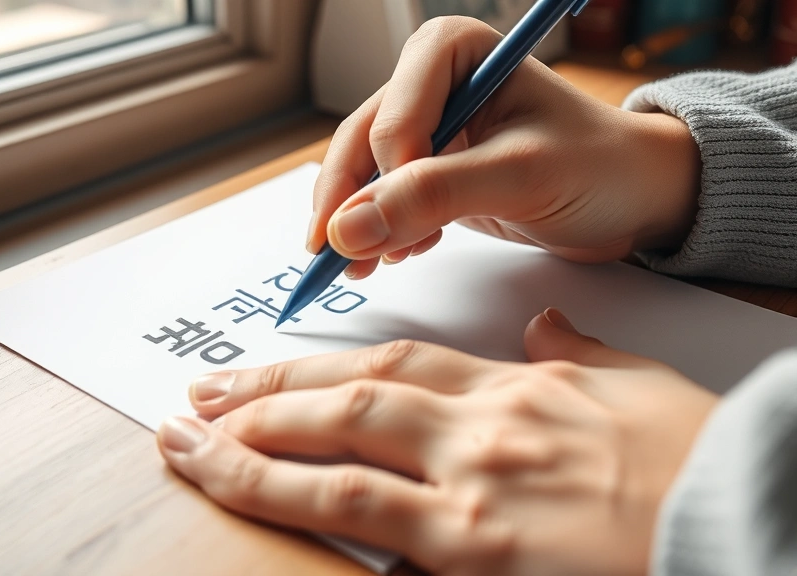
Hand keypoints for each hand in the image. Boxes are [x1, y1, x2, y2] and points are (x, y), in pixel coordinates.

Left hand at [157, 309, 717, 574]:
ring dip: (252, 445)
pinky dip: (300, 504)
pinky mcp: (477, 551)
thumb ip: (575, 355)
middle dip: (263, 396)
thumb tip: (542, 329)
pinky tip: (249, 493)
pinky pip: (369, 523)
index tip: (262, 373)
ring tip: (188, 442)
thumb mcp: (637, 389)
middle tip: (197, 399)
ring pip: (340, 449)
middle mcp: (483, 426)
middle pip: (348, 394)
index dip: (316, 366)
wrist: (749, 520)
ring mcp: (475, 486)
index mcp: (517, 386)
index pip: (391, 362)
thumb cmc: (701, 463)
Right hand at [308, 17, 700, 278]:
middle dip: (350, 201)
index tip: (391, 221)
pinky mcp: (433, 170)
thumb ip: (434, 195)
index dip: (386, 169)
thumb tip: (347, 228)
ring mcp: (431, 129)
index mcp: (457, 52)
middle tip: (334, 255)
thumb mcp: (519, 176)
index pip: (393, 110)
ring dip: (357, 222)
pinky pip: (384, 199)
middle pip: (363, 141)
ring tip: (363, 267)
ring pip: (364, 174)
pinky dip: (381, 231)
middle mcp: (435, 83)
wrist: (635, 199)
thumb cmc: (599, 167)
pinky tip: (396, 255)